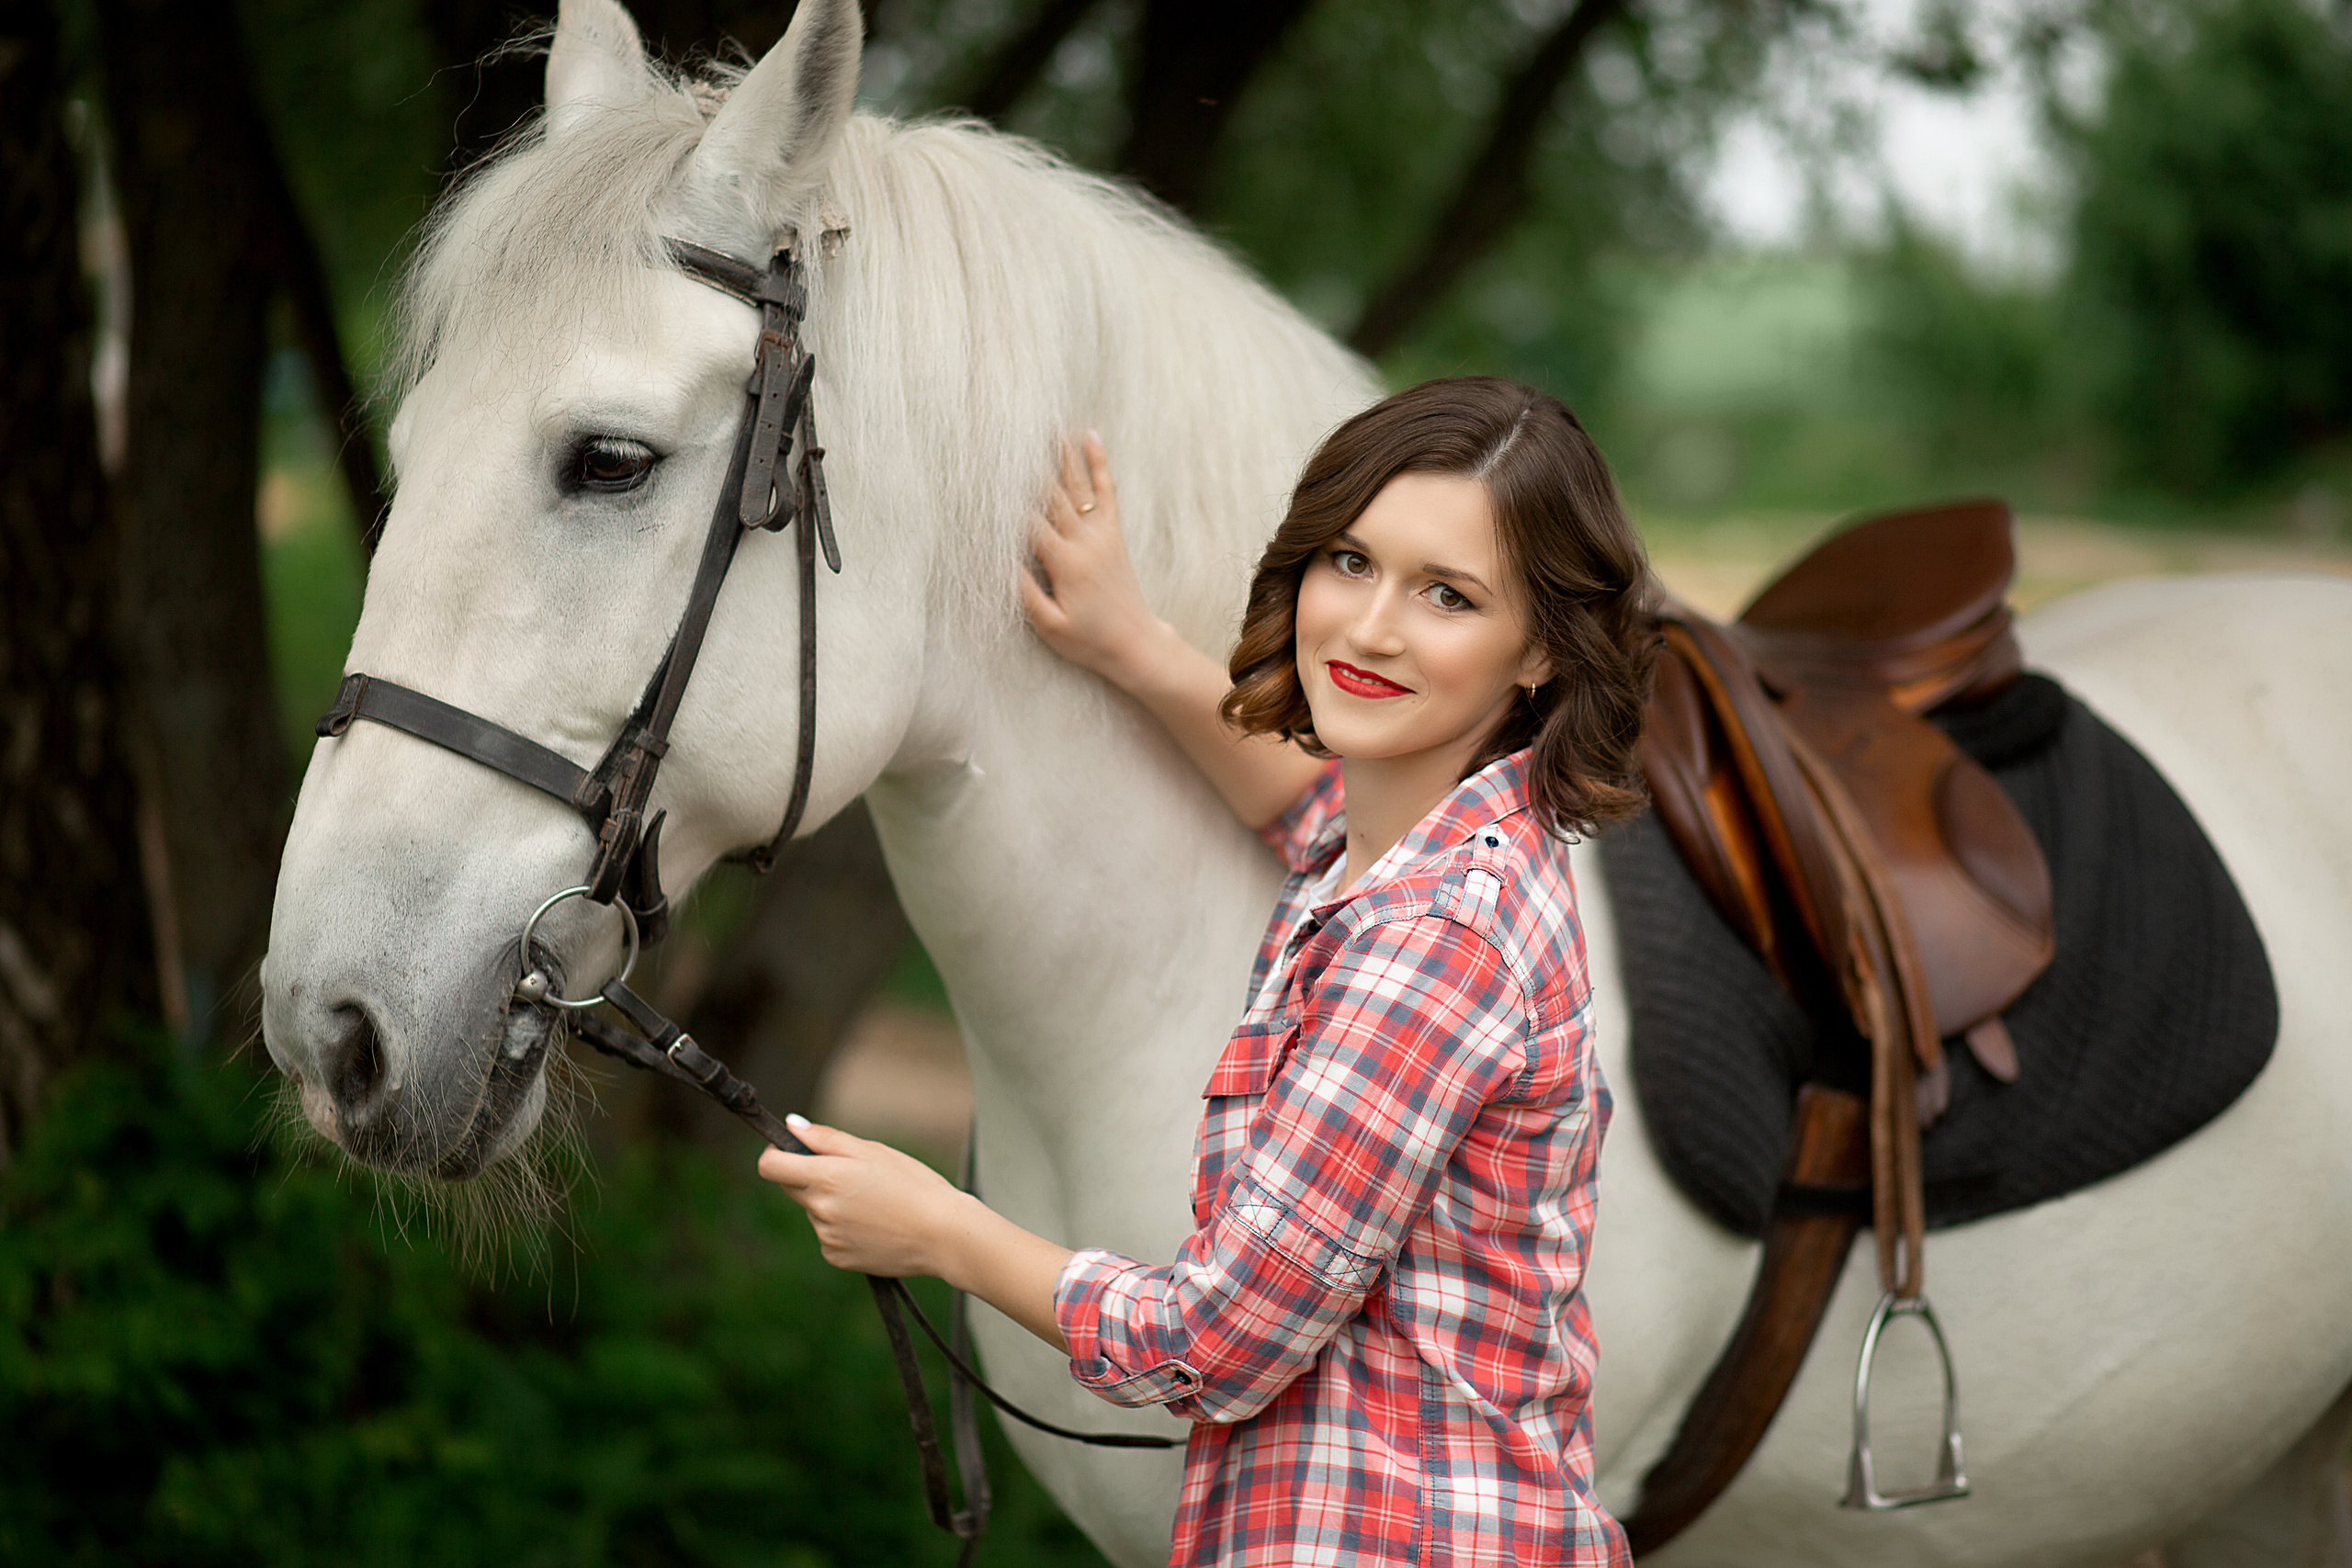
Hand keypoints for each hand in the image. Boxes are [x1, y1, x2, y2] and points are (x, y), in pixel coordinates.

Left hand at [758, 1115, 972, 1278]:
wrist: (943, 1235)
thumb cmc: (914, 1184)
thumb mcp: (873, 1150)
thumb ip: (825, 1138)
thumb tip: (790, 1126)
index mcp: (826, 1177)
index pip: (770, 1167)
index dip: (776, 1155)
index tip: (793, 1151)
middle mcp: (819, 1209)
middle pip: (792, 1187)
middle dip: (810, 1176)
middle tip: (851, 1175)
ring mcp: (827, 1236)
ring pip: (813, 1211)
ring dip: (831, 1203)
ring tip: (874, 1203)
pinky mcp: (837, 1257)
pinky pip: (828, 1236)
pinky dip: (842, 1228)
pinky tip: (874, 1225)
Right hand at [1017, 431, 1171, 687]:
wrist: (1136, 643)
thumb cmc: (1089, 641)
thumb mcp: (1050, 626)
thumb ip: (1026, 593)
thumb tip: (1000, 560)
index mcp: (1065, 563)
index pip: (1028, 523)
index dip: (1003, 499)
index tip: (981, 475)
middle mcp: (1085, 542)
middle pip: (1050, 495)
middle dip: (1027, 465)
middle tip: (1007, 434)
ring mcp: (1102, 534)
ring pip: (1077, 486)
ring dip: (1061, 453)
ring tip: (1048, 423)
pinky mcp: (1113, 534)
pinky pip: (1107, 492)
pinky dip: (1099, 464)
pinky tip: (1091, 437)